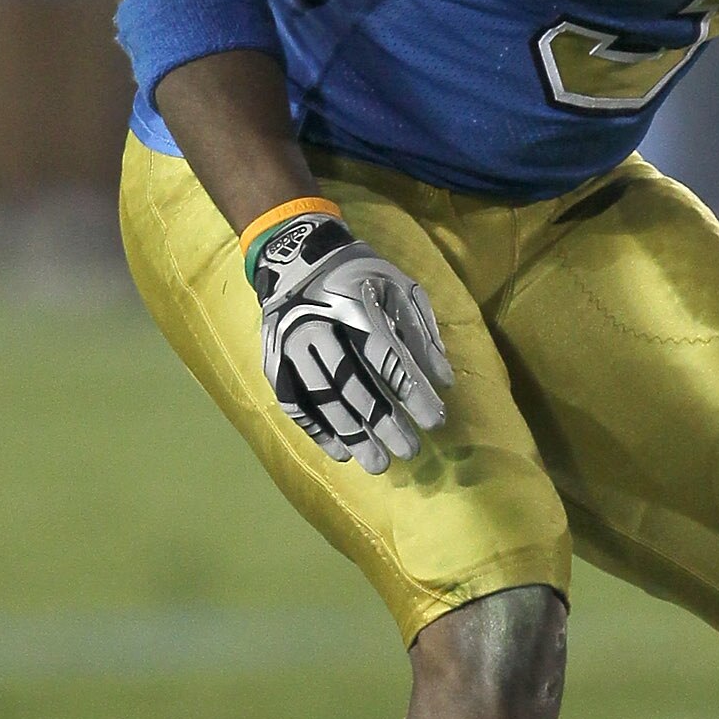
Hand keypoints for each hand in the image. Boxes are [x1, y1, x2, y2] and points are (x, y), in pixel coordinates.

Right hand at [252, 212, 452, 473]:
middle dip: (384, 421)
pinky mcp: (274, 362)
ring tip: (377, 462)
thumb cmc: (358, 274)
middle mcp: (316, 328)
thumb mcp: (398, 287)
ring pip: (322, 399)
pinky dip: (317, 430)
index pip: (388, 358)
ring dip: (352, 434)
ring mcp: (290, 347)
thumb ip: (422, 333)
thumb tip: (444, 380)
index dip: (413, 392)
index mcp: (353, 306)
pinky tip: (340, 452)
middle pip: (352, 384)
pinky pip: (293, 403)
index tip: (436, 420)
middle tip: (409, 450)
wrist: (294, 255)